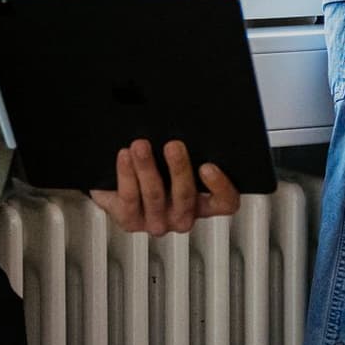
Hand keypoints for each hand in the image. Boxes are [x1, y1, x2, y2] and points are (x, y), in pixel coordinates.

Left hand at [91, 139, 240, 234]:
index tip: (208, 166)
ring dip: (147, 167)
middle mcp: (183, 216)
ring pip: (155, 195)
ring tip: (141, 146)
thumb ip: (189, 148)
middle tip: (173, 145)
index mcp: (203, 203)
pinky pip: (129, 198)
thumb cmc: (156, 165)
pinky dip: (127, 174)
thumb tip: (190, 123)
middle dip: (179, 168)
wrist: (119, 183)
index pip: (225, 202)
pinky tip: (125, 156)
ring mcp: (157, 221)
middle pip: (186, 196)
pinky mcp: (131, 220)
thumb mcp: (175, 157)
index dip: (221, 187)